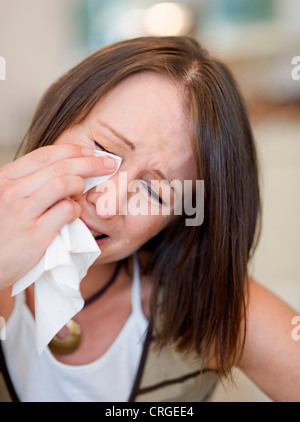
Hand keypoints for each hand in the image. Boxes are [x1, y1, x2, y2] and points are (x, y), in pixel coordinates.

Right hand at [0, 144, 115, 288]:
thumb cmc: (1, 230)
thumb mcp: (5, 200)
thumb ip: (28, 185)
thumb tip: (63, 171)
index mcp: (5, 179)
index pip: (44, 155)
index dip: (72, 150)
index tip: (90, 152)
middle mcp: (13, 191)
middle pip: (59, 167)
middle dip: (90, 163)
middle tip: (109, 164)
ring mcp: (23, 212)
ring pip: (63, 184)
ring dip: (81, 184)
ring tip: (86, 191)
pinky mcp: (36, 233)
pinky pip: (66, 211)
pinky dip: (77, 210)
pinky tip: (76, 214)